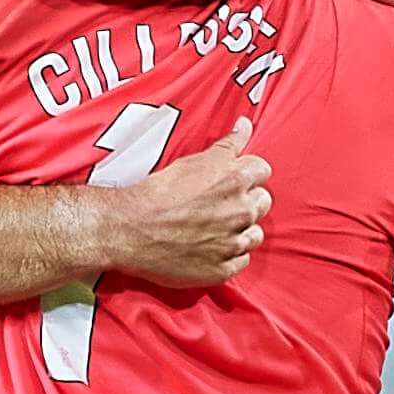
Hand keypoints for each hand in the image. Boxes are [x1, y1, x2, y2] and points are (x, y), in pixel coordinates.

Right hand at [97, 122, 269, 286]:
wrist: (130, 230)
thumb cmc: (158, 193)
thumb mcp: (193, 161)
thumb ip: (228, 145)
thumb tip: (246, 125)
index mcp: (235, 180)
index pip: (263, 171)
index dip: (247, 173)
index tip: (233, 180)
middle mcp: (240, 211)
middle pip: (263, 202)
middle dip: (246, 201)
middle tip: (219, 205)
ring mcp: (233, 242)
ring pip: (255, 234)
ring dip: (241, 230)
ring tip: (214, 228)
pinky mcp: (223, 269)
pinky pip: (242, 260)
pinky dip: (230, 255)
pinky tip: (210, 248)